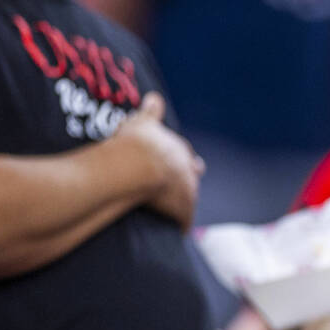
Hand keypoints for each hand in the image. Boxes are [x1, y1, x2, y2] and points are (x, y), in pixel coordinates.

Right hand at [113, 92, 204, 231]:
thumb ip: (150, 111)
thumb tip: (154, 96)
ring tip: (180, 210)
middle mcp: (188, 169)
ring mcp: (187, 189)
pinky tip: (180, 232)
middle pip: (193, 175)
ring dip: (186, 203)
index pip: (184, 154)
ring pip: (191, 198)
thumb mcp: (142, 121)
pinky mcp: (183, 208)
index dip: (182, 159)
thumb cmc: (136, 141)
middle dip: (190, 177)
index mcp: (178, 149)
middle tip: (188, 182)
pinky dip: (181, 224)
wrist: (140, 164)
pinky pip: (184, 219)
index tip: (186, 162)